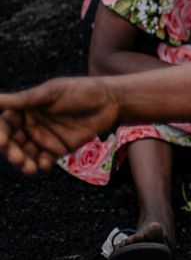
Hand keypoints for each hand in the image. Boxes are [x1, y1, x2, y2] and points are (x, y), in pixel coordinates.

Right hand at [0, 77, 119, 173]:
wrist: (111, 102)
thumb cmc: (80, 91)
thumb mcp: (52, 93)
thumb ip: (25, 99)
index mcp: (25, 109)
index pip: (5, 124)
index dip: (1, 134)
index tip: (2, 142)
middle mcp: (30, 125)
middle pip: (13, 142)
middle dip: (11, 151)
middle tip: (16, 158)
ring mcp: (43, 138)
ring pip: (26, 154)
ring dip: (23, 162)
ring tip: (29, 168)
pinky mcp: (57, 149)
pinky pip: (43, 161)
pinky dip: (40, 165)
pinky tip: (43, 166)